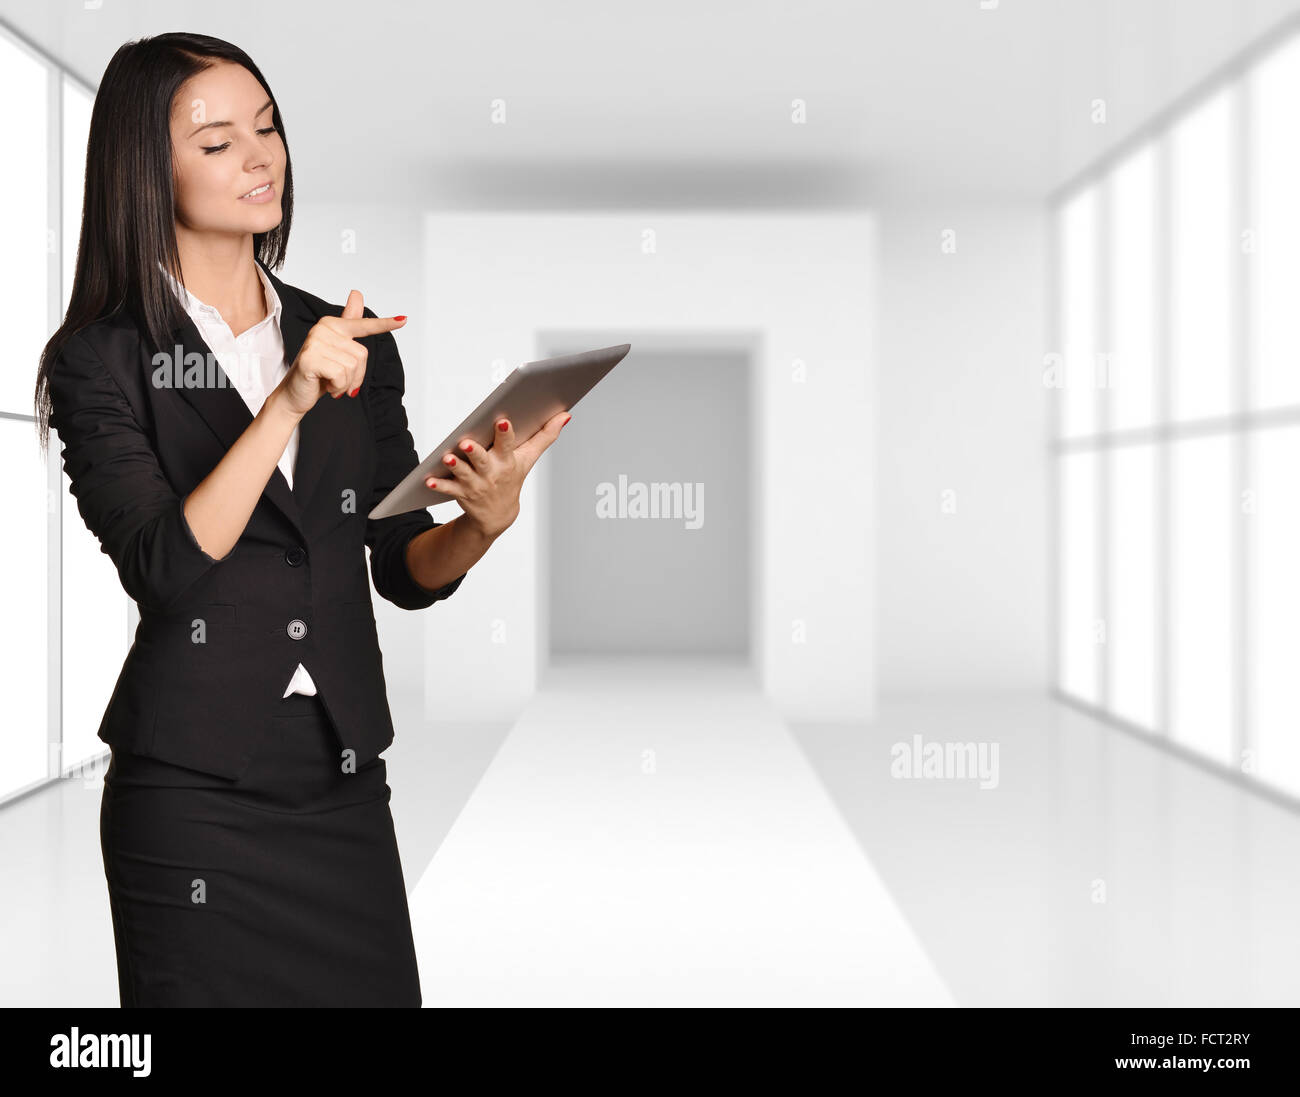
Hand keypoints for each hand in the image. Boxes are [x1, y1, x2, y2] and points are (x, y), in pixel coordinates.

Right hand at [274, 289, 406, 416]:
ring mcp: (316, 342)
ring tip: (329, 382)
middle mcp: (323, 328)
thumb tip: (356, 294)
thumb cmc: (319, 372)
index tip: (404, 320)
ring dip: (345, 383)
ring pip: (353, 367)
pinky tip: (325, 385)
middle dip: (355, 375)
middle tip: (337, 379)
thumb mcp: (338, 349)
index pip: (363, 325)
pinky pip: (341, 376)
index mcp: (332, 324)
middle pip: (362, 355)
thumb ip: (349, 323)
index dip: (385, 325)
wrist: (294, 393)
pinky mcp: (311, 358)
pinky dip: (337, 388)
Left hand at [425, 411, 571, 537]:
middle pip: (483, 459)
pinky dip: (439, 484)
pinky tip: (428, 478)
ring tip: (448, 458)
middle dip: (475, 451)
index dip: (505, 433)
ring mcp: (476, 483)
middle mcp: (492, 472)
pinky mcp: (461, 492)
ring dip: (456, 466)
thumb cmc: (511, 478)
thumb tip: (565, 414)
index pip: (508, 444)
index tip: (502, 421)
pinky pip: (448, 488)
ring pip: (464, 473)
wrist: (496, 516)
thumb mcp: (528, 458)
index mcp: (508, 460)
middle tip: (467, 442)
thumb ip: (545, 436)